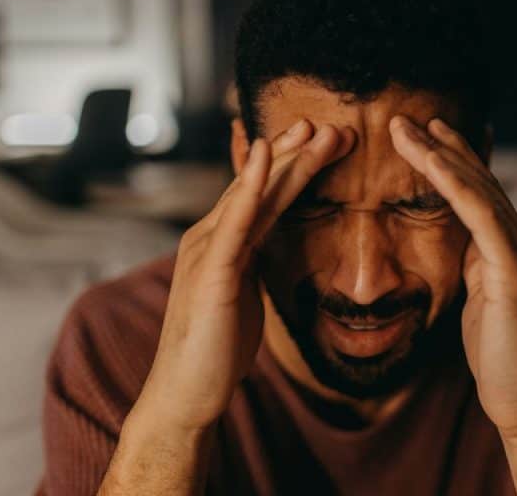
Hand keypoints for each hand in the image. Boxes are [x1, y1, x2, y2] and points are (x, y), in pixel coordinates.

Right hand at [131, 120, 355, 433]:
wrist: (186, 393)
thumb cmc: (216, 346)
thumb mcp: (243, 292)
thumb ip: (252, 260)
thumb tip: (271, 243)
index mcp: (223, 243)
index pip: (263, 195)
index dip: (293, 166)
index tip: (325, 141)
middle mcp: (211, 236)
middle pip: (260, 185)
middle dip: (296, 153)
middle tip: (330, 123)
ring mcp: (208, 250)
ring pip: (253, 195)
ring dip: (285, 159)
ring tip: (313, 129)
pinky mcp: (212, 271)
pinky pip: (235, 221)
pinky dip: (249, 186)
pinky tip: (264, 157)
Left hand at [389, 115, 516, 436]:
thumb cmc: (500, 356)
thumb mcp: (480, 299)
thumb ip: (475, 265)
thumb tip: (459, 243)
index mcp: (512, 247)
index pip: (480, 192)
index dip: (454, 158)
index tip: (426, 132)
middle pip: (478, 180)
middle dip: (442, 145)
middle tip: (406, 117)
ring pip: (478, 189)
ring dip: (439, 154)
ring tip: (407, 128)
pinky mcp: (514, 270)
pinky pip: (480, 215)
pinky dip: (454, 184)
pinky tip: (430, 161)